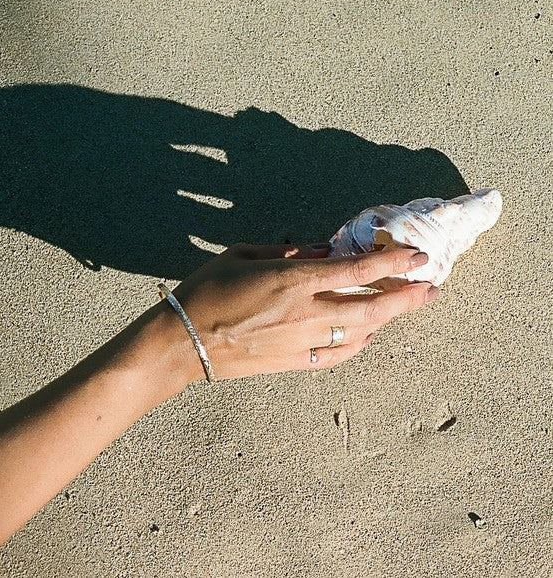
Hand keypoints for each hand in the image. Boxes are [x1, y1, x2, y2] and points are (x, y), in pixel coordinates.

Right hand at [171, 243, 438, 379]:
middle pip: (372, 307)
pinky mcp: (294, 363)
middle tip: (430, 290)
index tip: (417, 257)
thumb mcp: (243, 254)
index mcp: (293, 280)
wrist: (183, 342)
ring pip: (361, 334)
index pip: (357, 270)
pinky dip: (358, 345)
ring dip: (387, 321)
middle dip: (407, 298)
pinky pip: (338, 356)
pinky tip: (365, 336)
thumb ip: (287, 250)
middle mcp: (306, 313)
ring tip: (401, 309)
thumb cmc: (207, 291)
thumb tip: (321, 250)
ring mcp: (302, 342)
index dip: (394, 263)